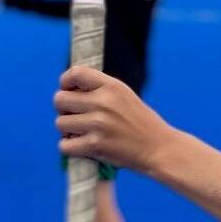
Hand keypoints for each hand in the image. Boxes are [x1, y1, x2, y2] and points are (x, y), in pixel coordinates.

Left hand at [55, 67, 175, 173]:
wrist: (160, 148)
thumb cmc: (141, 123)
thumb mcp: (124, 96)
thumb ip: (100, 90)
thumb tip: (68, 89)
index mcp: (111, 86)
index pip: (75, 73)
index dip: (65, 82)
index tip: (68, 91)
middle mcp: (103, 102)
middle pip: (60, 99)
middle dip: (63, 110)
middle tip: (74, 117)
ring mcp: (98, 124)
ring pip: (60, 123)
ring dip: (67, 131)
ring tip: (81, 134)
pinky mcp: (96, 145)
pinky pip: (64, 145)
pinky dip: (69, 148)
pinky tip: (81, 147)